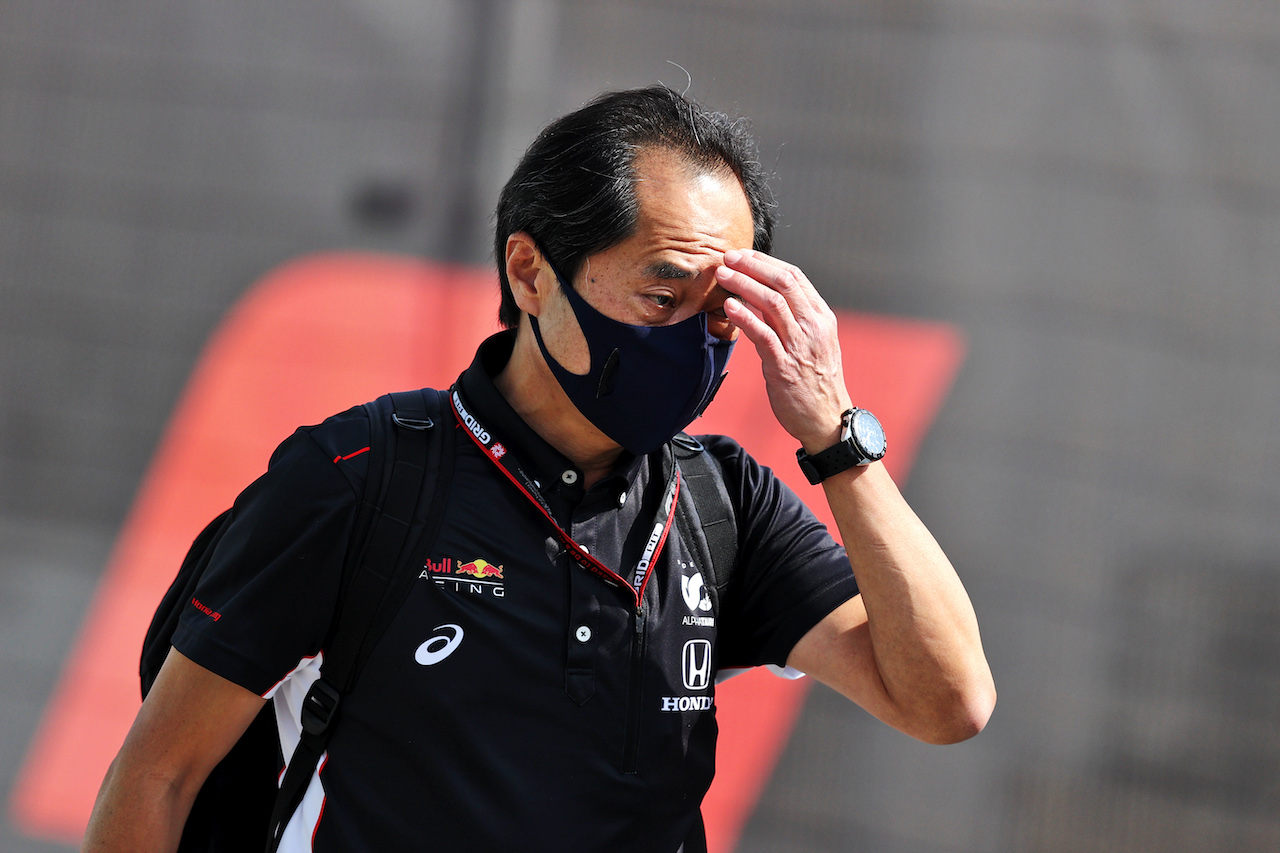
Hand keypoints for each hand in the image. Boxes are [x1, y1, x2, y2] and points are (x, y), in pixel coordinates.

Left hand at [716, 249, 851, 451]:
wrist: (827, 419)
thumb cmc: (815, 381)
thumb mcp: (813, 342)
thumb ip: (793, 319)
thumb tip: (762, 297)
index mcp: (821, 317)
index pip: (794, 277)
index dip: (765, 263)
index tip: (744, 255)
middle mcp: (813, 327)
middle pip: (783, 283)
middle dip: (752, 266)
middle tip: (728, 258)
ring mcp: (800, 346)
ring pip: (772, 303)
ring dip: (743, 285)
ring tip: (722, 275)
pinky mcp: (784, 366)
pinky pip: (763, 335)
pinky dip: (744, 317)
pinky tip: (729, 306)